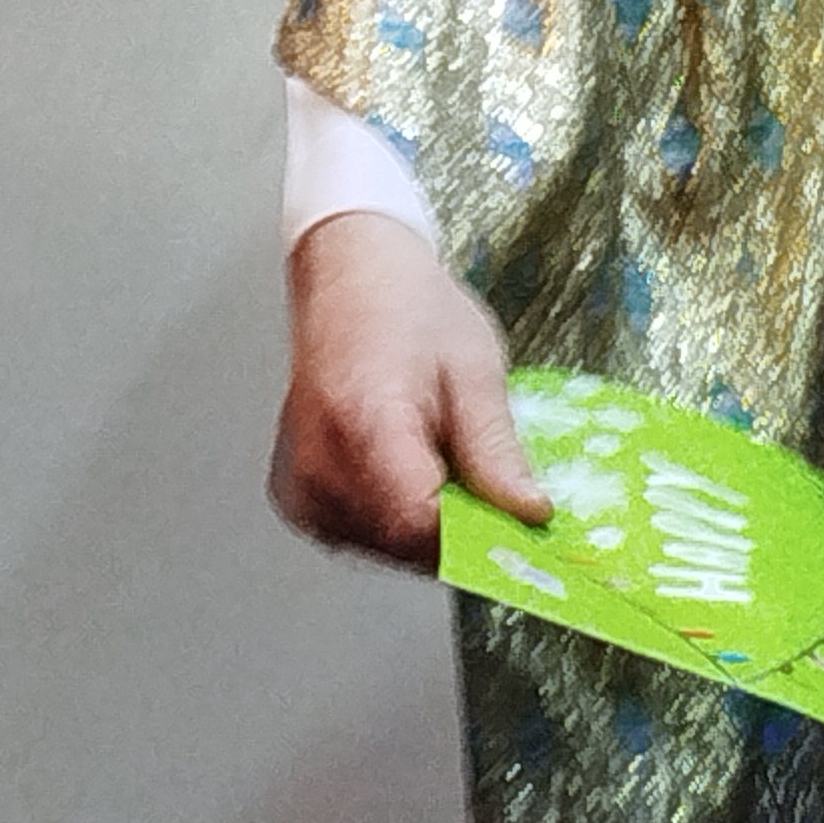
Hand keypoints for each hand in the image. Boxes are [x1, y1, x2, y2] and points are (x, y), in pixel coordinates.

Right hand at [267, 210, 549, 567]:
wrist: (349, 272)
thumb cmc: (405, 305)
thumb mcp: (474, 370)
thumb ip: (497, 454)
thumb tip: (527, 516)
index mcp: (364, 424)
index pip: (424, 528)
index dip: (480, 535)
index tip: (518, 526)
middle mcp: (320, 462)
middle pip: (405, 546)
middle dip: (458, 530)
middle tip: (484, 481)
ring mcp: (301, 482)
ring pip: (383, 550)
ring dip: (425, 528)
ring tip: (436, 461)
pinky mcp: (295, 494)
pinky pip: (356, 536)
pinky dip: (391, 520)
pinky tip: (404, 472)